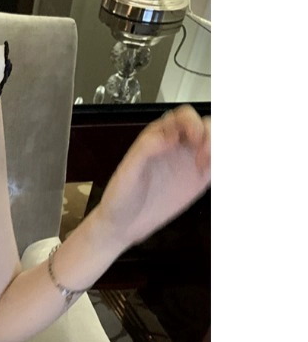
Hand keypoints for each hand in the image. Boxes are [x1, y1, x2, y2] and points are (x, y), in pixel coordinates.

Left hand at [92, 105, 210, 250]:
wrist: (123, 225)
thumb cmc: (120, 196)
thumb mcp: (128, 171)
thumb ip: (147, 148)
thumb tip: (171, 137)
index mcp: (159, 136)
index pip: (183, 116)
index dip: (192, 123)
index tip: (192, 139)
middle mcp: (177, 144)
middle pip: (205, 125)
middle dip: (210, 135)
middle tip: (202, 155)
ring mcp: (189, 161)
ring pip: (214, 142)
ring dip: (218, 148)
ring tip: (205, 167)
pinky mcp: (198, 179)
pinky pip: (217, 164)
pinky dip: (221, 164)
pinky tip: (210, 175)